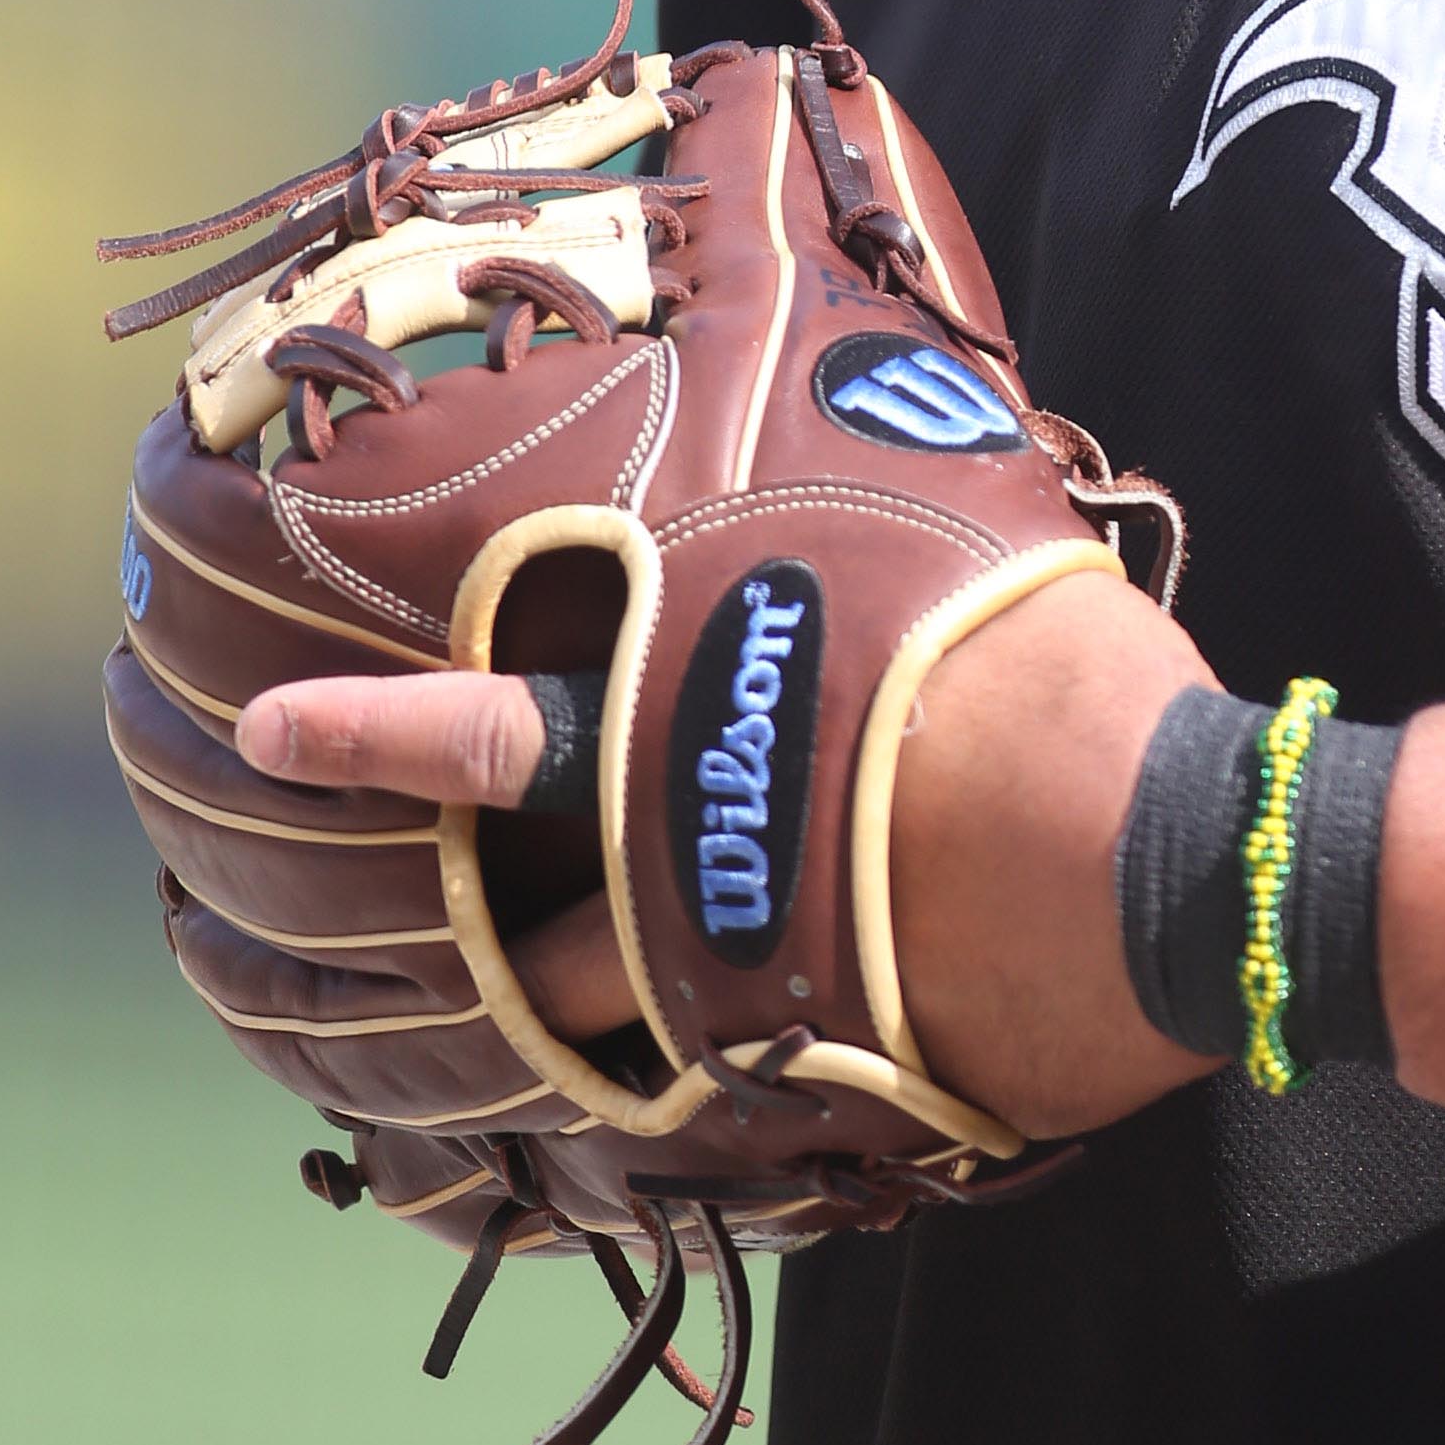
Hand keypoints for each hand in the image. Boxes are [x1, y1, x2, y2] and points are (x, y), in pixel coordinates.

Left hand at [235, 569, 1219, 1135]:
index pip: (502, 728)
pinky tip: (702, 1092)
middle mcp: (694, 868)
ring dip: (573, 1026)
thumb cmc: (1065, 673)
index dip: (379, 733)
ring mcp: (750, 997)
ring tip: (525, 1032)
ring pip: (616, 1029)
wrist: (1175, 863)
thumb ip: (878, 493)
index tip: (269, 736)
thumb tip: (874, 345)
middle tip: (327, 960)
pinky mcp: (833, 1085)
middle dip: (435, 933)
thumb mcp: (963, 528)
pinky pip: (740, 1099)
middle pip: (531, 923)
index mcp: (706, 723)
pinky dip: (716, 1091)